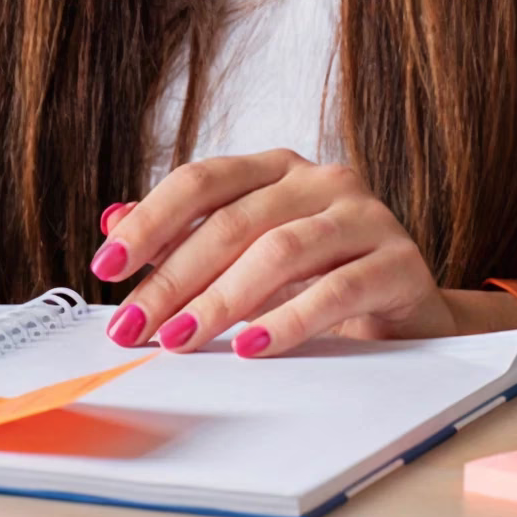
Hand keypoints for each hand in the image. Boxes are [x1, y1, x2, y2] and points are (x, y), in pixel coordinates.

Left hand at [88, 151, 461, 358]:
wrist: (410, 316)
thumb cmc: (320, 281)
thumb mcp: (248, 257)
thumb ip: (185, 236)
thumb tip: (112, 221)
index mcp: (277, 170)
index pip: (203, 181)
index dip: (150, 220)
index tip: (106, 265)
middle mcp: (321, 180)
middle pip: (234, 221)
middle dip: (173, 277)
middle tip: (135, 325)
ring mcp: (365, 217)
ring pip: (280, 250)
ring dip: (222, 300)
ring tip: (181, 339)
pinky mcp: (398, 263)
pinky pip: (337, 289)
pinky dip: (289, 320)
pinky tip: (253, 346)